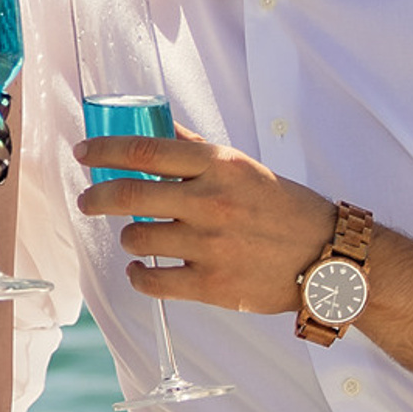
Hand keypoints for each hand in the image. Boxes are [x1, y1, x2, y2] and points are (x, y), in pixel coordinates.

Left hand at [75, 127, 334, 314]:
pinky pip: (152, 281)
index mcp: (219, 166)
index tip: (84, 153)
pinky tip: (139, 269)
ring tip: (134, 236)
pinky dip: (137, 275)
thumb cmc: (285, 210)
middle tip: (87, 200)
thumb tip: (160, 126)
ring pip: (136, 237)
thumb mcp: (244, 168)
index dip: (105, 150)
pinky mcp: (211, 285)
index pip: (145, 150)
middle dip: (96, 197)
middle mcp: (211, 202)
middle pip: (129, 194)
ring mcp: (210, 245)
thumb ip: (198, 150)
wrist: (328, 258)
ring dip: (127, 236)